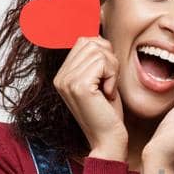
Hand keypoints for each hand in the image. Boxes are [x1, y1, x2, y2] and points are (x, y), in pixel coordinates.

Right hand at [54, 35, 128, 159]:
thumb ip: (95, 59)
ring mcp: (66, 81)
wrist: (108, 140)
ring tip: (108, 89)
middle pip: (91, 42)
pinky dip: (113, 76)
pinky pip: (103, 62)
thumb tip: (97, 34)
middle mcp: (60, 77)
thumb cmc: (108, 113)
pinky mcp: (78, 86)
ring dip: (112, 69)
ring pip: (99, 50)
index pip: (84, 41)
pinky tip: (108, 93)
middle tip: (109, 82)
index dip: (103, 52)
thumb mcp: (100, 80)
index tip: (107, 75)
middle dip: (109, 59)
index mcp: (62, 75)